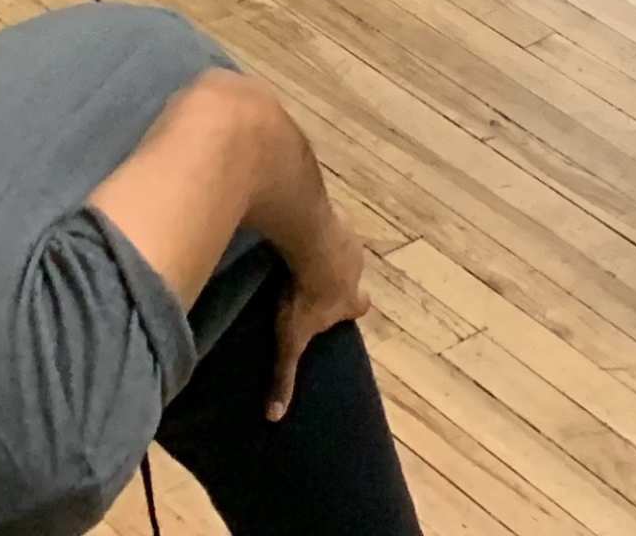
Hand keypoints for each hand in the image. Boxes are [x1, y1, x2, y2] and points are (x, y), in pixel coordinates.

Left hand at [267, 206, 373, 422]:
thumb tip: (274, 417)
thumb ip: (284, 376)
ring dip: (327, 251)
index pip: (360, 307)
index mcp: (350, 301)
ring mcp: (348, 241)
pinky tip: (297, 229)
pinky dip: (316, 227)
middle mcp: (356, 271)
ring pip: (343, 248)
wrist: (311, 246)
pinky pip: (327, 223)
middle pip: (355, 276)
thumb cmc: (304, 297)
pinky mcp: (333, 218)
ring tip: (303, 253)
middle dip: (343, 278)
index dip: (352, 308)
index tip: (342, 309)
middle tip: (321, 278)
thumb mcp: (290, 340)